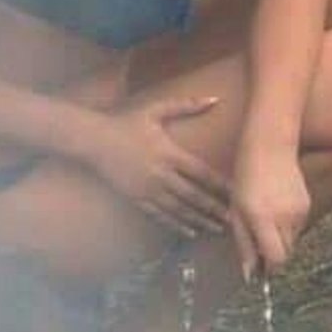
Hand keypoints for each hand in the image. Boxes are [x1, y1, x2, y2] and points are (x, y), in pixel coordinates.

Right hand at [85, 95, 229, 236]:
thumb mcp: (156, 109)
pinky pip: (160, 215)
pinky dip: (177, 225)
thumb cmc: (126, 122)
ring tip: (217, 228)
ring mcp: (148, 189)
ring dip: (200, 220)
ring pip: (179, 210)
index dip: (221, 186)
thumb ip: (187, 105)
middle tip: (234, 220)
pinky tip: (190, 232)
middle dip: (215, 209)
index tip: (238, 194)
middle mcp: (161, 174)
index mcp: (169, 153)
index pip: (202, 174)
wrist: (93, 140)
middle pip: (194, 196)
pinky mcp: (136, 198)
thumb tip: (215, 99)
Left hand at [229, 146, 310, 278]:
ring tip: (264, 218)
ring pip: (292, 241)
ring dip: (279, 239)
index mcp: (262, 218)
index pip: (276, 259)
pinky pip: (297, 226)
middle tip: (257, 241)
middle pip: (285, 253)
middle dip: (272, 254)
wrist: (270, 144)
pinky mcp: (307, 204)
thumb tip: (249, 274)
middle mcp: (284, 216)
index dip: (268, 268)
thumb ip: (244, 243)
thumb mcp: (236, 209)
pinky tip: (275, 207)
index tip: (258, 268)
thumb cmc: (246, 175)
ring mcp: (299, 210)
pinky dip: (287, 225)